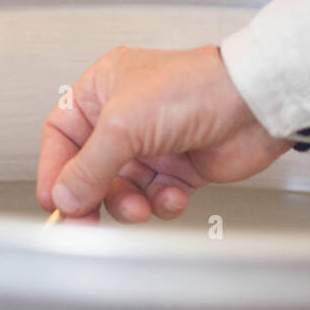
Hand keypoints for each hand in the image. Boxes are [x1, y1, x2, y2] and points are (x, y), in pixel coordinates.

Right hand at [36, 45, 290, 222]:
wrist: (255, 104)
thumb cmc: (196, 88)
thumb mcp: (123, 126)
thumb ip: (87, 167)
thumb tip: (64, 196)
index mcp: (103, 91)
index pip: (61, 136)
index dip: (53, 170)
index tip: (53, 200)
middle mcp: (125, 117)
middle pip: (89, 169)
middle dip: (90, 197)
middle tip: (84, 222)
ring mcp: (153, 143)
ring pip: (121, 189)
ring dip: (128, 203)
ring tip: (139, 205)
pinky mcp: (179, 167)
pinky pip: (154, 197)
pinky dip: (161, 204)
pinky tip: (171, 197)